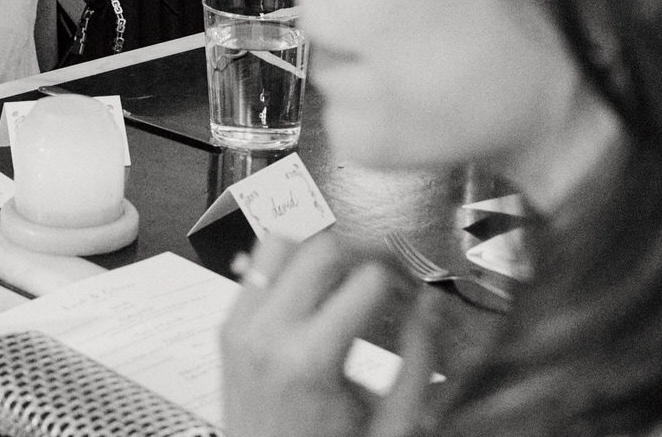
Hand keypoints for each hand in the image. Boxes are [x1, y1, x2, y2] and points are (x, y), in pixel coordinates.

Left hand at [219, 233, 430, 436]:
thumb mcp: (391, 422)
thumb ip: (417, 360)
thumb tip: (433, 303)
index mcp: (311, 359)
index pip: (368, 279)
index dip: (402, 280)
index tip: (412, 296)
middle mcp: (268, 332)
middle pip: (323, 248)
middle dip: (365, 253)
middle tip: (387, 277)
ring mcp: (240, 326)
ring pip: (280, 243)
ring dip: (320, 251)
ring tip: (348, 280)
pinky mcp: (227, 326)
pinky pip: (256, 269)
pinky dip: (289, 268)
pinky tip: (316, 294)